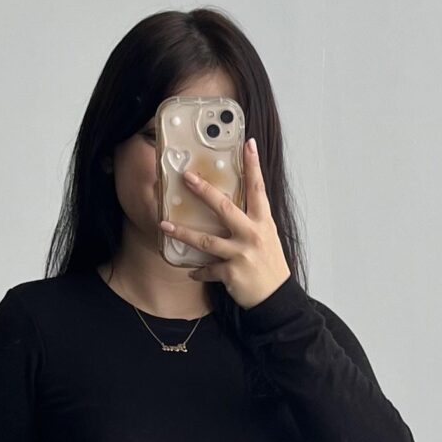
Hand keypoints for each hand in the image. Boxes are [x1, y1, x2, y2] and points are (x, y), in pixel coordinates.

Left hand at [159, 137, 291, 310]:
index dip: (253, 165)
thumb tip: (230, 205)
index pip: (258, 188)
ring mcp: (241, 253)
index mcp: (263, 221)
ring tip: (164, 225)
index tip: (248, 144)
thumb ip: (251, 220)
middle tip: (186, 177)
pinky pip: (207, 269)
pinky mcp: (231, 273)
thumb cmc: (270, 264)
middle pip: (224, 208)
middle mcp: (252, 234)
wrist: (276, 297)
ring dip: (183, 232)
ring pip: (205, 240)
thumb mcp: (266, 236)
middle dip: (203, 191)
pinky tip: (191, 273)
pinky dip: (198, 271)